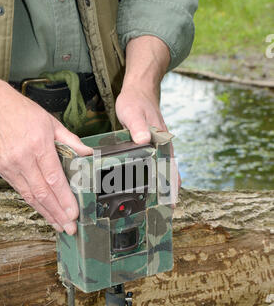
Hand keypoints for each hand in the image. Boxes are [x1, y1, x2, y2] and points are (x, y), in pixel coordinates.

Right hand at [0, 71, 92, 233]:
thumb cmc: (25, 114)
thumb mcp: (52, 123)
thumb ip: (71, 141)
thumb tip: (88, 155)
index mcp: (38, 145)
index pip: (54, 179)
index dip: (64, 199)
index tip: (74, 213)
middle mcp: (23, 158)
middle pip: (42, 193)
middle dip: (58, 213)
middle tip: (70, 228)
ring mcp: (11, 166)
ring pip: (31, 196)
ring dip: (47, 213)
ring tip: (60, 226)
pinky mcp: (4, 171)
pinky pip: (22, 191)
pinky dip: (35, 204)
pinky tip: (46, 212)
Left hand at [115, 36, 180, 192]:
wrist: (139, 90)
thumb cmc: (135, 102)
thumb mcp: (133, 113)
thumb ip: (138, 126)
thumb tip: (144, 140)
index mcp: (162, 143)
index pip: (171, 170)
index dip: (172, 189)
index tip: (171, 206)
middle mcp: (164, 148)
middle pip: (170, 176)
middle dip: (168, 195)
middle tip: (163, 215)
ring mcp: (159, 148)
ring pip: (164, 172)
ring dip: (162, 189)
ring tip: (156, 207)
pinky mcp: (152, 148)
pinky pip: (156, 166)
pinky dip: (155, 179)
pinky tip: (147, 188)